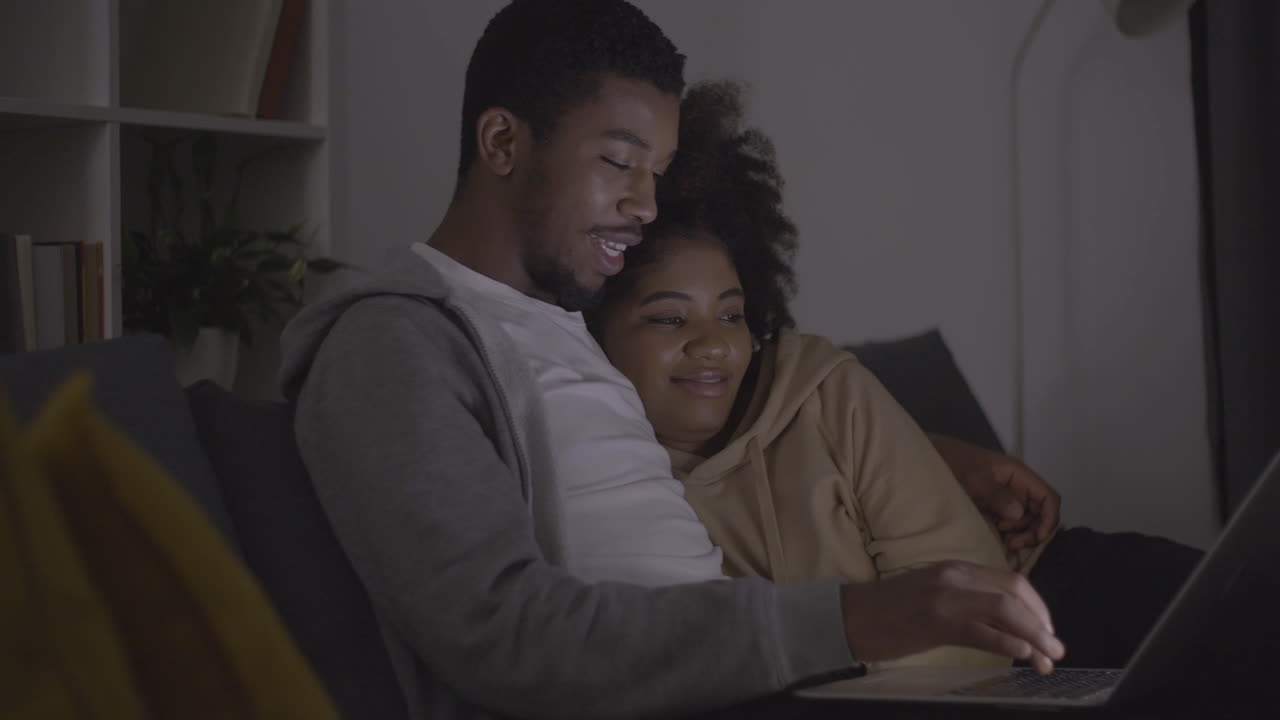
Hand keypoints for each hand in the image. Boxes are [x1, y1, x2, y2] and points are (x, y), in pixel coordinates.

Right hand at [840, 561, 1064, 673]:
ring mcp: (946, 597)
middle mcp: (956, 577)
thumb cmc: (890, 611)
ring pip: (1005, 610)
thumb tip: (1007, 626)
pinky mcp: (936, 621)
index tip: (1046, 630)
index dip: (1038, 607)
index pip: (1012, 581)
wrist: (850, 616)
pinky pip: (982, 631)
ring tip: (1048, 660)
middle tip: (1055, 648)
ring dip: (1034, 636)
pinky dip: (1008, 643)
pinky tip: (1023, 656)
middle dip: (1042, 622)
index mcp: (957, 568)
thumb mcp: (935, 596)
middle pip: (1015, 593)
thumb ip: (969, 602)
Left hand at [928, 434, 1060, 550]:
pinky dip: (1007, 532)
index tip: (1037, 538)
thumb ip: (996, 494)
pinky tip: (996, 535)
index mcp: (1018, 474)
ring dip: (1019, 533)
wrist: (930, 460)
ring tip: (1002, 537)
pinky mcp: (994, 507)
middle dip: (1032, 530)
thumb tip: (1018, 513)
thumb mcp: (974, 478)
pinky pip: (1010, 522)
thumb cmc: (953, 462)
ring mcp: (1006, 497)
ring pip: (1026, 521)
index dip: (1050, 518)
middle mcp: (1017, 486)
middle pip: (1040, 513)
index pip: (1048, 497)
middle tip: (1014, 544)